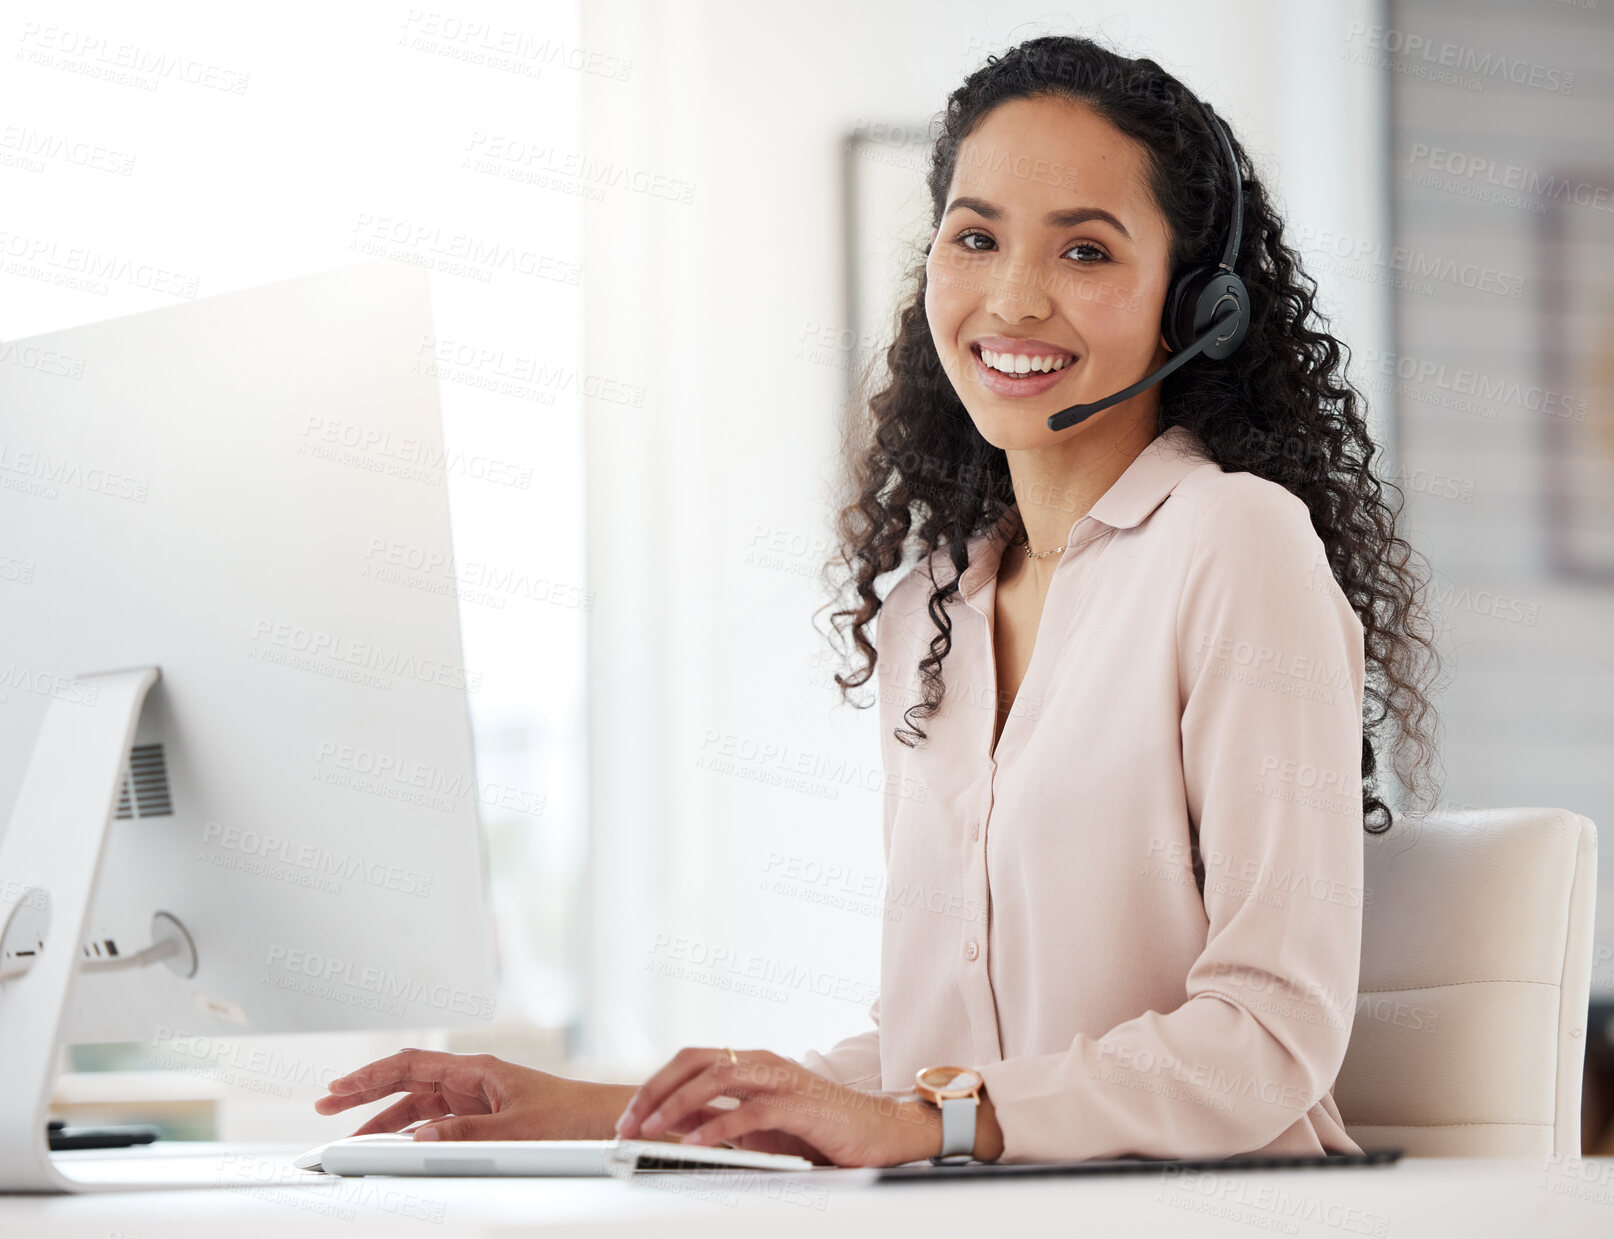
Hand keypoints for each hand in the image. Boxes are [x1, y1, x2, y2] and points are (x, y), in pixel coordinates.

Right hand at [314, 1048, 612, 1140]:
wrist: (606, 1123)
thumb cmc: (573, 1117)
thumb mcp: (517, 1130)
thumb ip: (468, 1136)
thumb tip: (421, 1139)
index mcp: (478, 1070)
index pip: (411, 1066)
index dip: (370, 1077)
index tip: (337, 1090)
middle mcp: (474, 1080)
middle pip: (407, 1081)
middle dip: (366, 1092)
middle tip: (327, 1105)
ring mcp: (479, 1099)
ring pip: (420, 1104)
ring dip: (386, 1116)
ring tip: (353, 1133)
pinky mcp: (487, 1118)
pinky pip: (439, 1120)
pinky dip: (413, 1130)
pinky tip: (397, 1143)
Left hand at [613, 1047, 942, 1166]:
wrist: (878, 1133)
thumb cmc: (820, 1128)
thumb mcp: (758, 1126)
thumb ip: (720, 1119)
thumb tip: (674, 1125)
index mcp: (751, 1063)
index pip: (691, 1060)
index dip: (655, 1085)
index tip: (628, 1117)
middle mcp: (763, 1062)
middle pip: (696, 1061)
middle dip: (656, 1091)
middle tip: (629, 1123)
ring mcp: (782, 1079)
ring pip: (718, 1078)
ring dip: (678, 1105)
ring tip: (652, 1130)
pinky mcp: (801, 1104)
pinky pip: (752, 1111)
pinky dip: (720, 1126)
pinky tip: (697, 1143)